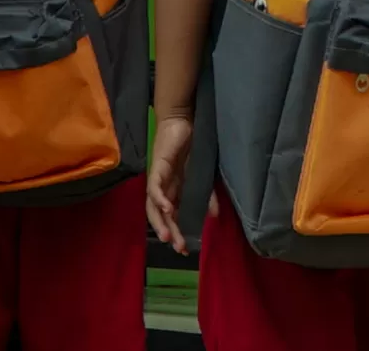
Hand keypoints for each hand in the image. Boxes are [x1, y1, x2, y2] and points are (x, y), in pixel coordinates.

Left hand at [145, 114, 194, 253]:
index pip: (173, 216)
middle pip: (161, 215)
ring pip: (154, 206)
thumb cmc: (192, 145)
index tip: (186, 249)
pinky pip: (154, 187)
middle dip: (169, 232)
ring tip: (167, 237)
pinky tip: (168, 209)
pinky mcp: (157, 167)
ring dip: (160, 222)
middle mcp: (163, 187)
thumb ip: (206, 195)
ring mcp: (159, 178)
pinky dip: (159, 199)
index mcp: (174, 190)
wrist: (183, 120)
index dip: (177, 232)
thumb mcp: (202, 175)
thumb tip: (214, 216)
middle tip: (178, 248)